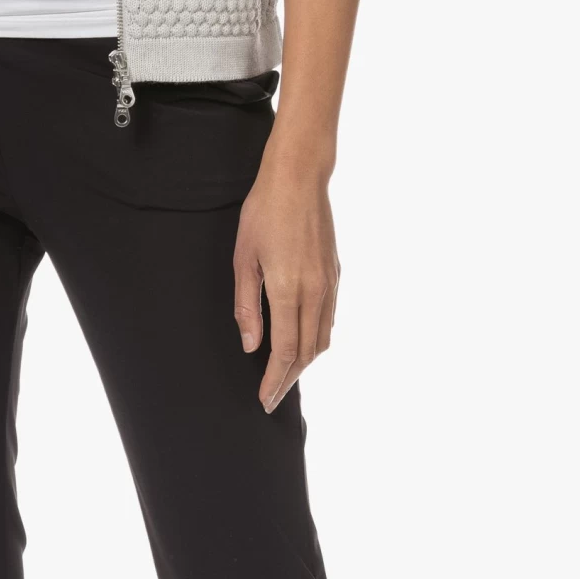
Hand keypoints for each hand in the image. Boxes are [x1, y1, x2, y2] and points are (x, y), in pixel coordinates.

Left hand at [233, 149, 339, 412]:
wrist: (299, 177)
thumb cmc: (264, 212)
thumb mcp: (243, 257)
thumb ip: (246, 306)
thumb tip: (251, 346)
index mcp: (289, 291)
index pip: (284, 352)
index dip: (275, 381)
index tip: (264, 401)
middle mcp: (315, 293)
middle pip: (306, 352)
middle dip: (289, 379)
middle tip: (272, 397)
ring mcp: (329, 284)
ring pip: (322, 339)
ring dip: (305, 362)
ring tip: (285, 374)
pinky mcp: (336, 273)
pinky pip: (329, 319)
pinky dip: (317, 339)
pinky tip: (303, 340)